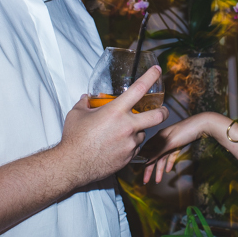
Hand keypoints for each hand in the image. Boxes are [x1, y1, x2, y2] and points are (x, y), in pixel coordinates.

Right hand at [57, 65, 167, 181]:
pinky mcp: (129, 157)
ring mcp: (130, 143)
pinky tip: (116, 146)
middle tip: (163, 110)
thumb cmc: (74, 138)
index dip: (151, 77)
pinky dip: (129, 144)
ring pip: (143, 133)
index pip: (139, 89)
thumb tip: (86, 98)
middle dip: (164, 111)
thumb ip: (85, 103)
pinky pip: (135, 148)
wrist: (73, 165)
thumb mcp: (76, 114)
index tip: (157, 70)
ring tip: (121, 133)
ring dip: (137, 131)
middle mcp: (127, 126)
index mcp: (116, 111)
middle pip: (158, 116)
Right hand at [141, 112, 225, 183]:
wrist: (203, 124)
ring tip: (158, 180)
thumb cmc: (186, 130)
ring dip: (160, 169)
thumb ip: (158, 151)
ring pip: (162, 158)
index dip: (141, 161)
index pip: (146, 151)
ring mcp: (171, 142)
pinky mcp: (179, 145)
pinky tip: (168, 170)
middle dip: (149, 169)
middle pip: (153, 156)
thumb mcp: (170, 142)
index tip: (137, 171)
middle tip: (146, 181)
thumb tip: (146, 160)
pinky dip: (169, 163)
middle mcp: (162, 139)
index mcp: (158, 137)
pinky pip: (171, 156)